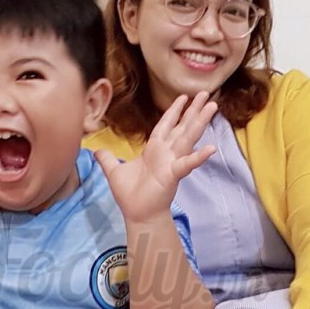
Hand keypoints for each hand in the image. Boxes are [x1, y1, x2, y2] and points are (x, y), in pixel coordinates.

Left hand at [95, 92, 217, 221]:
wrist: (138, 215)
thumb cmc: (131, 196)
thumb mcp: (114, 172)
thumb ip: (108, 159)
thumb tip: (97, 150)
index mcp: (154, 150)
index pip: (166, 124)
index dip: (175, 110)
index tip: (184, 97)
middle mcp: (167, 153)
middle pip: (183, 126)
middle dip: (194, 110)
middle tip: (207, 93)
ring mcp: (172, 162)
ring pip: (188, 137)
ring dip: (200, 122)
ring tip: (212, 107)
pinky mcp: (173, 175)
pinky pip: (187, 164)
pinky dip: (199, 157)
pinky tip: (210, 149)